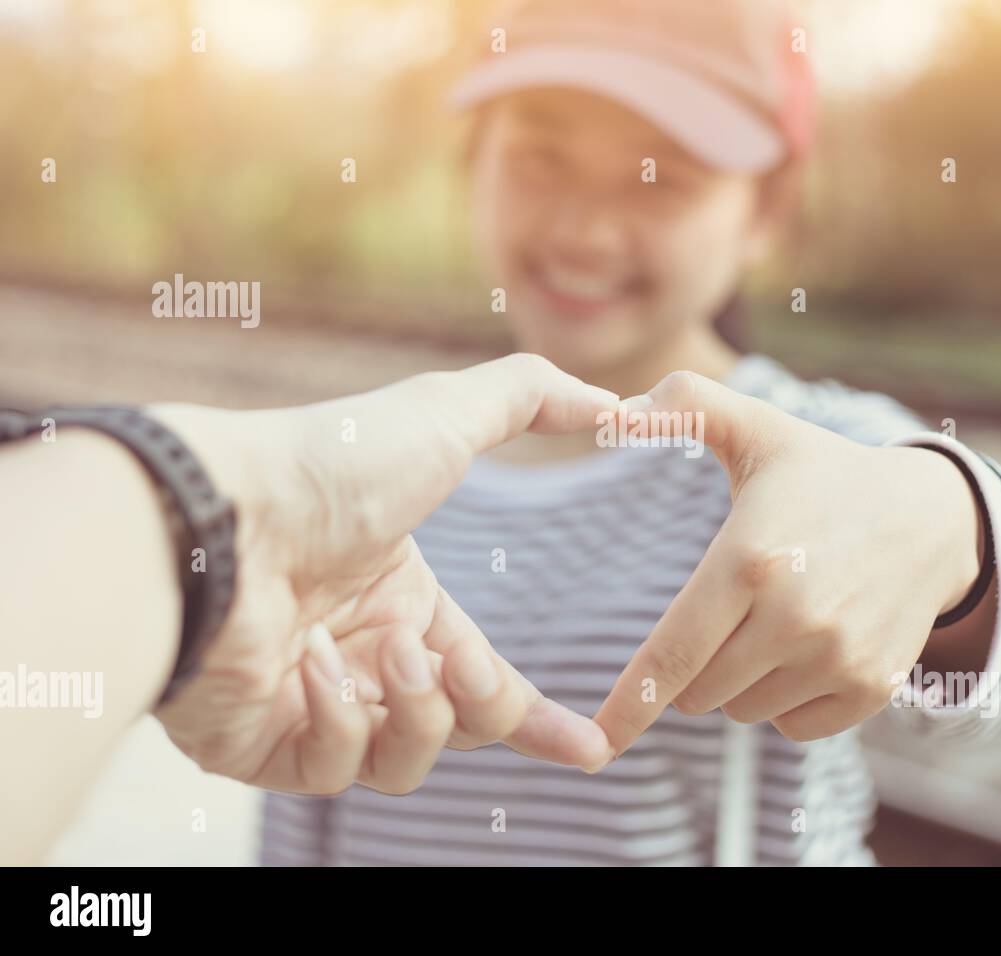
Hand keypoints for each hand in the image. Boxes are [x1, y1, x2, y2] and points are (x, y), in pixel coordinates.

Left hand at [152, 354, 618, 792]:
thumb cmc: (329, 465)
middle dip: (483, 702)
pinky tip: (313, 664)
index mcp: (406, 605)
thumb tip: (613, 401)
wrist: (216, 512)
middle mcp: (364, 660)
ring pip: (404, 762)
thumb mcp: (444, 415)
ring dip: (417, 713)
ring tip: (393, 658)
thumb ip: (530, 398)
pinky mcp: (260, 745)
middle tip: (459, 663)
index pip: (486, 679)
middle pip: (458, 727)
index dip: (538, 718)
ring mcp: (311, 706)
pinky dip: (338, 719)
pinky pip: (332, 770)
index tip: (590, 749)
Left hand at [594, 371, 982, 755]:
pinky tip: (807, 649)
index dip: (629, 705)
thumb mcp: (759, 430)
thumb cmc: (825, 475)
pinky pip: (793, 727)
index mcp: (750, 559)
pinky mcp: (871, 688)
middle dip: (694, 665)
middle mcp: (795, 617)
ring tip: (775, 620)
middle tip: (728, 612)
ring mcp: (838, 657)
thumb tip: (618, 408)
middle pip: (699, 692)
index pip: (671, 655)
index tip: (596, 743)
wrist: (932, 518)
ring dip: (741, 681)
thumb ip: (687, 404)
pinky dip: (787, 701)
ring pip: (743, 711)